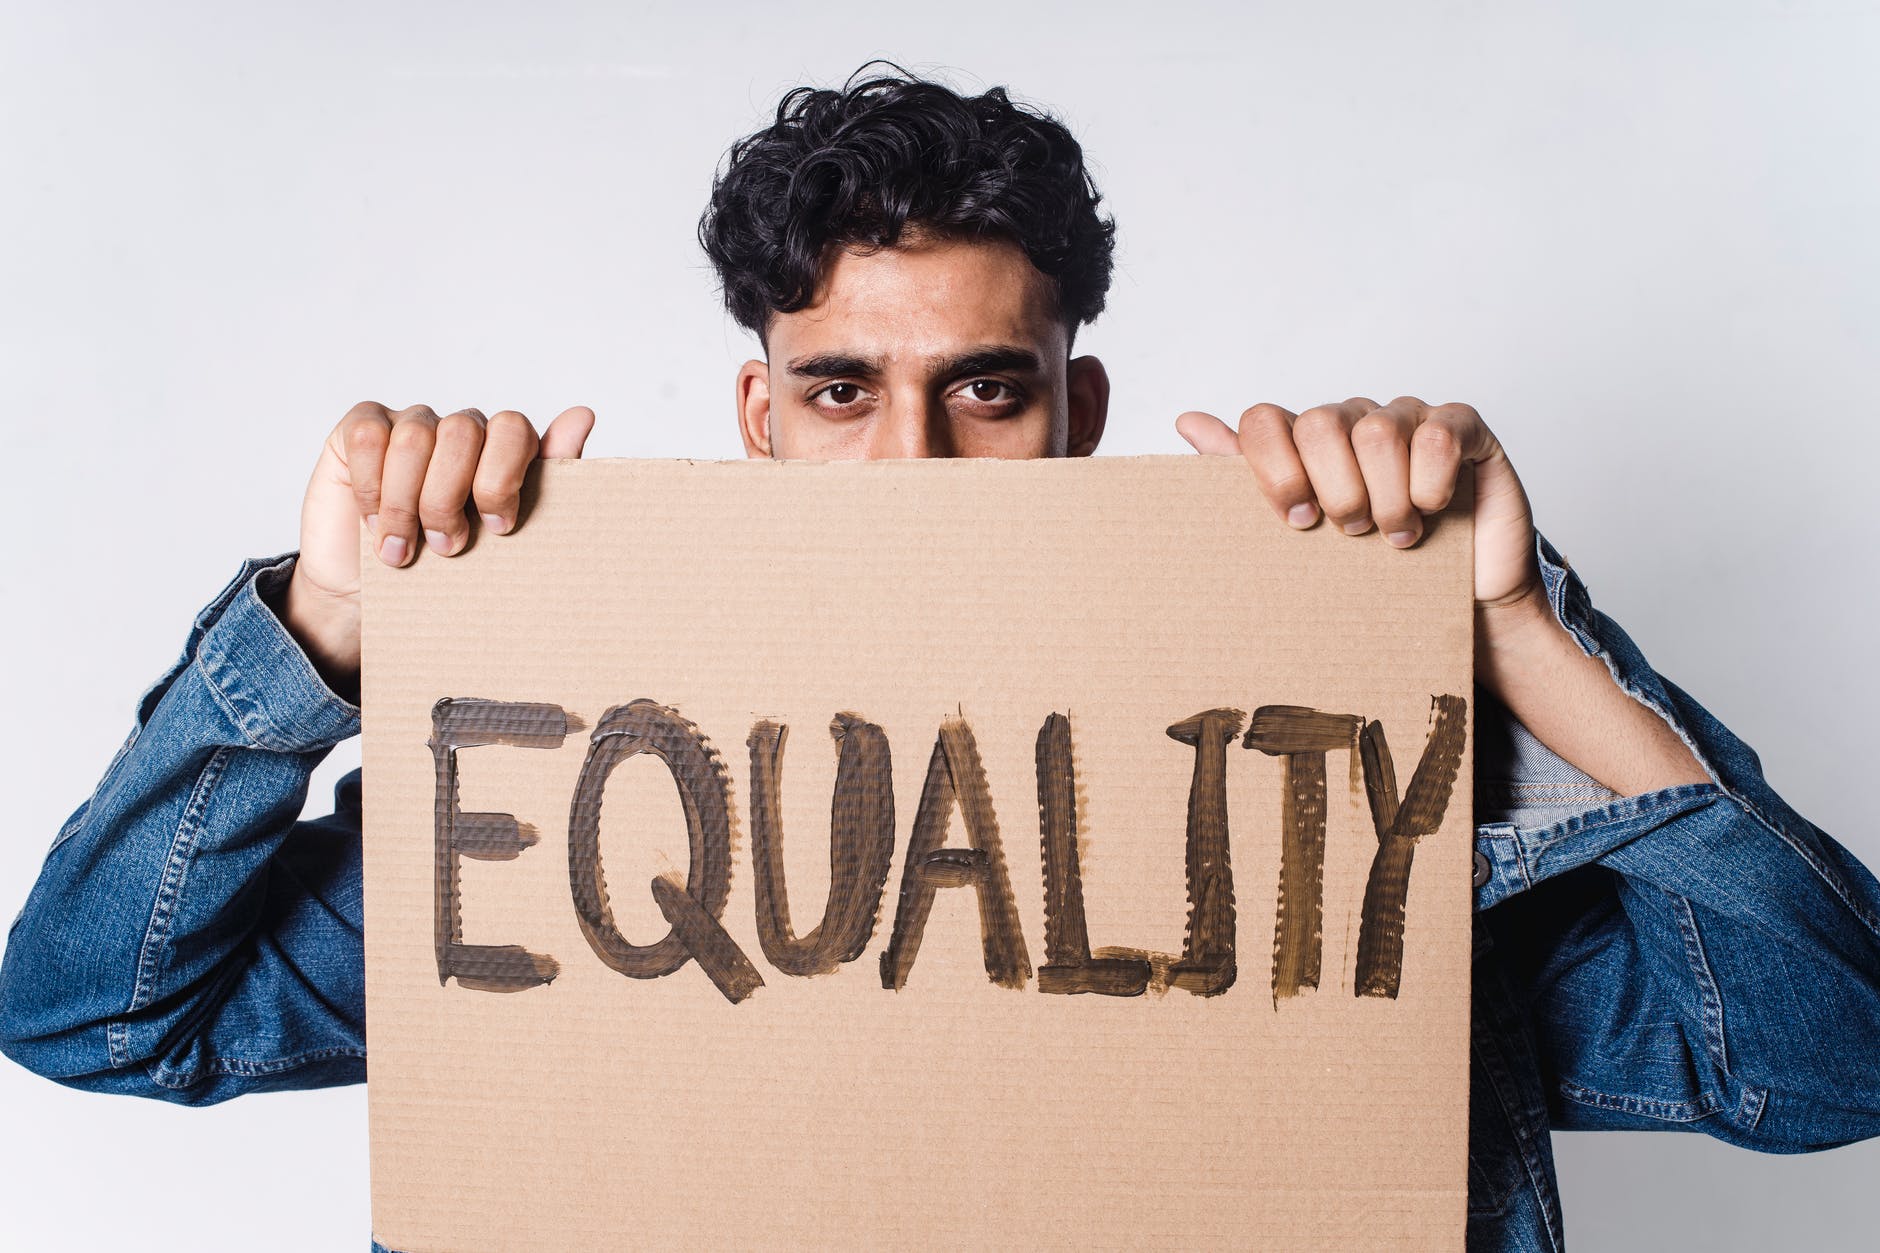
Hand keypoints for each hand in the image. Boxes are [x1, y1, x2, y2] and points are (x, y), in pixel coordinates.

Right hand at [276, 402, 595, 698]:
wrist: (374, 596)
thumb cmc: (447, 570)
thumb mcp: (505, 539)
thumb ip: (549, 477)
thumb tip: (584, 414)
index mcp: (502, 449)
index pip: (513, 429)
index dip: (503, 477)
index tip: (499, 528)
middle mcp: (459, 428)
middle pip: (463, 432)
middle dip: (451, 498)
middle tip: (447, 547)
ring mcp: (410, 423)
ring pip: (414, 439)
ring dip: (406, 505)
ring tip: (402, 550)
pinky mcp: (362, 427)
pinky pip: (368, 437)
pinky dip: (370, 488)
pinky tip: (373, 522)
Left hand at [1175, 396, 1538, 609]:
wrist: (1458, 601)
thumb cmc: (1375, 569)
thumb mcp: (1302, 536)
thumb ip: (1246, 477)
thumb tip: (1187, 421)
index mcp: (1306, 441)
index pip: (1264, 421)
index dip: (1274, 472)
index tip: (1295, 522)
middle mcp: (1352, 419)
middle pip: (1318, 425)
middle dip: (1334, 492)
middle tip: (1351, 533)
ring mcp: (1408, 417)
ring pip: (1377, 432)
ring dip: (1386, 499)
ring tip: (1396, 535)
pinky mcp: (1462, 426)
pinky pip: (1437, 434)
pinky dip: (1431, 483)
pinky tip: (1435, 509)